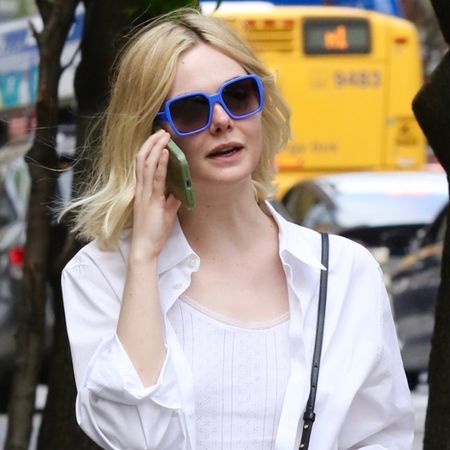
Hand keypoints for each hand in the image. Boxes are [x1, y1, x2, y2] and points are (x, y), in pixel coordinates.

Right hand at [130, 129, 180, 260]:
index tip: (158, 138)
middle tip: (161, 130)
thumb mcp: (165, 213)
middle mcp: (141, 189)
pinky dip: (160, 163)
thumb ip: (171, 201)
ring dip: (156, 148)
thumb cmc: (153, 232)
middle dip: (152, 143)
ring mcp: (144, 194)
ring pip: (146, 164)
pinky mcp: (151, 200)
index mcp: (143, 191)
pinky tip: (166, 153)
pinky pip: (155, 178)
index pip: (143, 164)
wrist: (145, 248)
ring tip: (164, 135)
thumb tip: (179, 192)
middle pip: (142, 159)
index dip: (149, 149)